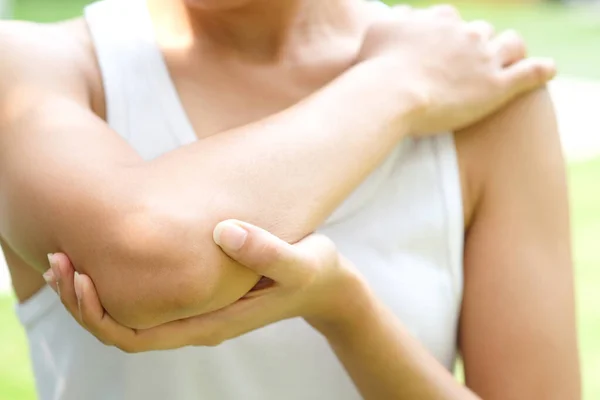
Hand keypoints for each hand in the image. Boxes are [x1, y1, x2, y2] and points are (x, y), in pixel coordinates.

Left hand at [43, 220, 362, 352]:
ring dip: (93, 292)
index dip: (99, 314)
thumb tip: (223, 230)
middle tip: (59, 260)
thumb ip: (267, 249)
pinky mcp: (198, 293)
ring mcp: (195, 310)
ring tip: (69, 257)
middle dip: (82, 302)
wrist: (328, 285)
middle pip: (121, 330)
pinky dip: (117, 282)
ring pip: (128, 316)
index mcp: (210, 324)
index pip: (137, 337)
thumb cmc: (316, 273)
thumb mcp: (302, 261)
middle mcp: (195, 323)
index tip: (80, 276)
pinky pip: (145, 298)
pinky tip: (109, 253)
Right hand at [359, 4, 555, 133]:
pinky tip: (547, 70)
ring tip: (507, 62)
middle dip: (475, 44)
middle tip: (467, 64)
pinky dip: (541, 70)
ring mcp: (484, 59)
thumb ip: (395, 22)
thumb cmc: (375, 67)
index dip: (447, 34)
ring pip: (510, 44)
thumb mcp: (378, 32)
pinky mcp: (497, 87)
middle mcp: (466, 34)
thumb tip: (401, 18)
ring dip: (508, 51)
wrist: (389, 94)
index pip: (450, 19)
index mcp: (440, 20)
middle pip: (480, 32)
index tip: (441, 49)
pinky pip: (530, 72)